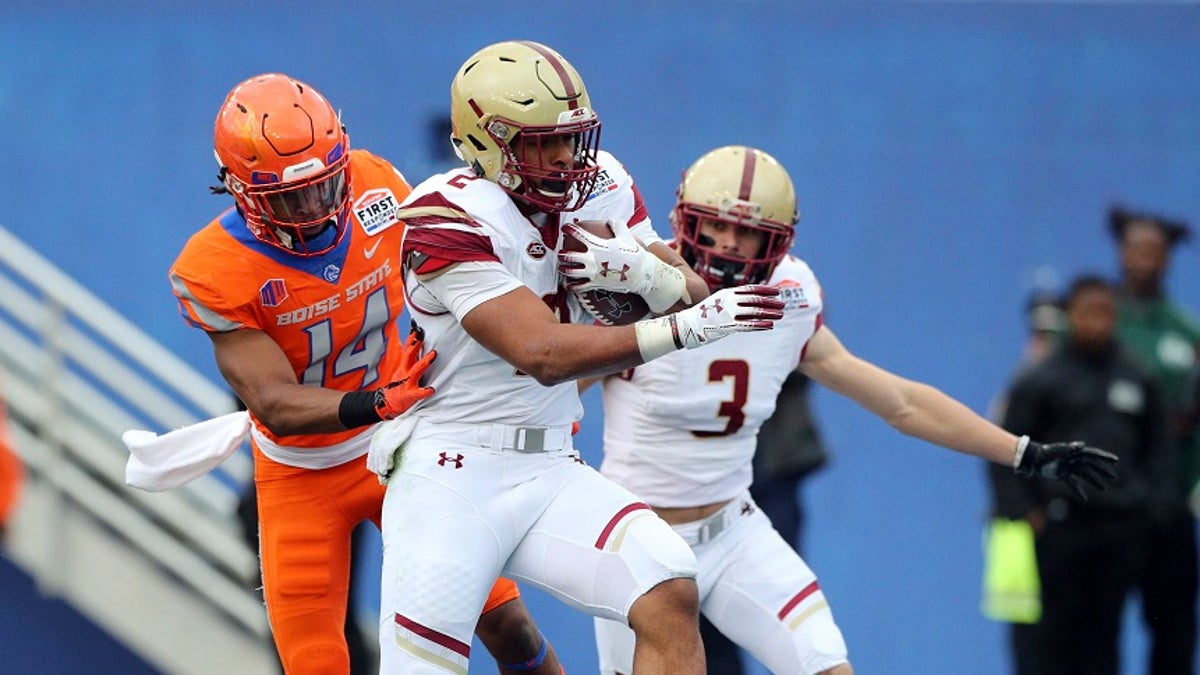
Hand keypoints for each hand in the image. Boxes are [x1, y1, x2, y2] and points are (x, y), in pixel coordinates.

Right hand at [373, 323, 436, 419]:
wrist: (385, 404)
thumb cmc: (397, 386)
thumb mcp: (401, 370)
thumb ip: (407, 358)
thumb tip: (409, 344)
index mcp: (404, 367)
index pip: (408, 349)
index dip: (412, 339)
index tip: (417, 327)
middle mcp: (405, 372)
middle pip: (409, 356)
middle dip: (416, 345)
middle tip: (422, 334)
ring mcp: (407, 383)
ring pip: (416, 371)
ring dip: (425, 362)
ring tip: (433, 354)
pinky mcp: (409, 395)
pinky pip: (418, 393)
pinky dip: (424, 391)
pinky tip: (431, 390)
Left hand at [558, 219, 684, 312]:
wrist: (640, 273)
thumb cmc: (633, 252)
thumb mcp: (626, 234)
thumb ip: (616, 224)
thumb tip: (609, 220)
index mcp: (597, 245)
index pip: (578, 234)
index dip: (569, 229)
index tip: (564, 228)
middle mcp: (591, 259)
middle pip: (569, 256)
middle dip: (562, 254)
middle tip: (560, 253)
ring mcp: (592, 273)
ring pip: (570, 272)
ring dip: (563, 269)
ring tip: (561, 267)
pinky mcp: (595, 284)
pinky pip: (579, 287)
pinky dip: (572, 286)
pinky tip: (568, 285)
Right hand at [670, 284, 783, 347]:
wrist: (686, 325)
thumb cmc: (701, 315)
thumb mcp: (716, 301)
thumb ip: (730, 300)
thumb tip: (743, 301)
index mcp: (727, 293)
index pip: (750, 289)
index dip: (765, 290)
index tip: (777, 292)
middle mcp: (729, 301)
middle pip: (755, 300)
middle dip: (770, 303)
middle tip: (782, 305)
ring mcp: (729, 313)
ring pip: (754, 312)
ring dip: (769, 314)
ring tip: (780, 315)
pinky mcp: (727, 326)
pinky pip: (747, 325)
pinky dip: (760, 325)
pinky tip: (770, 326)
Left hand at [1015, 439, 1118, 500]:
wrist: (1033, 459)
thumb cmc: (1046, 452)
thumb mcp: (1058, 450)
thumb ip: (1070, 448)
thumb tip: (1082, 445)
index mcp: (1075, 452)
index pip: (1094, 454)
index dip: (1105, 457)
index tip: (1116, 461)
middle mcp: (1074, 459)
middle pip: (1092, 466)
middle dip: (1102, 472)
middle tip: (1114, 478)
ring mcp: (1069, 468)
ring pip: (1085, 476)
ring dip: (1094, 482)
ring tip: (1104, 489)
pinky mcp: (1063, 475)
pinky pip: (1073, 484)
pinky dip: (1078, 491)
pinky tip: (1085, 498)